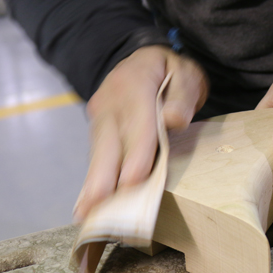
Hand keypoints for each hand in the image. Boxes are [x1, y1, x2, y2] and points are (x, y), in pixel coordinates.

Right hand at [73, 45, 208, 221]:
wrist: (144, 60)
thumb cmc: (170, 72)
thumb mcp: (185, 75)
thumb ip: (181, 96)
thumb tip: (175, 120)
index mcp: (136, 84)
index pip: (138, 123)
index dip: (136, 154)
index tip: (132, 180)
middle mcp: (112, 101)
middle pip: (108, 142)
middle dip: (103, 177)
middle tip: (96, 207)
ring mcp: (101, 115)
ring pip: (99, 152)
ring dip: (93, 184)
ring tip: (87, 213)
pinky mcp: (98, 128)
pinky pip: (98, 154)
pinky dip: (94, 179)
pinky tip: (88, 203)